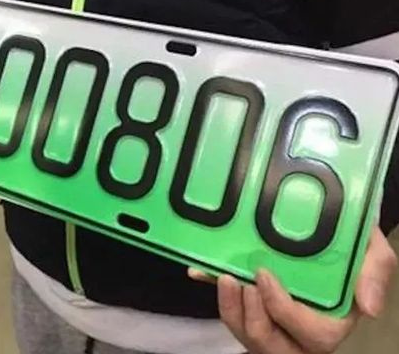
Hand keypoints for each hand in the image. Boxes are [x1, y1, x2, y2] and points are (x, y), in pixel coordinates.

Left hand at [189, 226, 396, 353]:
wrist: (327, 233)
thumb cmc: (349, 246)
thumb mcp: (371, 251)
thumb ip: (375, 272)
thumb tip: (369, 307)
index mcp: (332, 323)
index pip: (311, 334)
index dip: (282, 308)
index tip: (263, 275)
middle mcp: (300, 333)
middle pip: (270, 344)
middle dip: (250, 315)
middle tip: (237, 279)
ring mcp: (274, 325)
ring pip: (247, 336)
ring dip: (230, 309)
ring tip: (223, 277)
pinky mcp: (252, 311)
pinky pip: (231, 315)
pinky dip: (216, 294)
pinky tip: (200, 272)